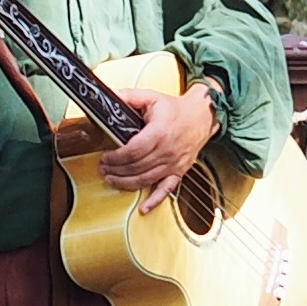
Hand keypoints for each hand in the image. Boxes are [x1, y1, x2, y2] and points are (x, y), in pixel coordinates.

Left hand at [94, 79, 216, 197]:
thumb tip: (109, 96)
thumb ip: (128, 96)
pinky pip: (167, 190)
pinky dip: (155, 201)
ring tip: (112, 180)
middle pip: (137, 167)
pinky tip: (143, 209)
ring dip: (126, 183)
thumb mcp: (151, 97)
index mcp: (160, 132)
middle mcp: (167, 150)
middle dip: (116, 170)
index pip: (133, 151)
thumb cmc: (176, 109)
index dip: (116, 157)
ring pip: (146, 179)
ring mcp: (174, 163)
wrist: (203, 116)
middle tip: (104, 168)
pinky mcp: (179, 171)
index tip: (106, 157)